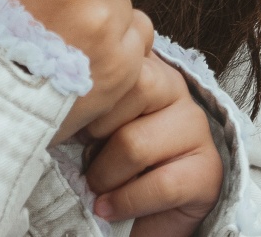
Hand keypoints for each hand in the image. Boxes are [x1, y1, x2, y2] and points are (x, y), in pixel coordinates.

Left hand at [81, 52, 223, 236]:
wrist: (151, 205)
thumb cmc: (114, 152)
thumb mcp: (96, 118)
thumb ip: (87, 99)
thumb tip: (52, 99)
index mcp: (142, 62)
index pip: (114, 53)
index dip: (85, 86)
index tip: (66, 114)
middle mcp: (173, 84)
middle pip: (128, 89)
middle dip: (94, 128)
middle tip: (83, 152)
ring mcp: (194, 125)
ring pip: (135, 143)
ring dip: (106, 172)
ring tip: (95, 184)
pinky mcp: (208, 170)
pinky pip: (161, 185)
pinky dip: (127, 201)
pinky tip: (108, 207)